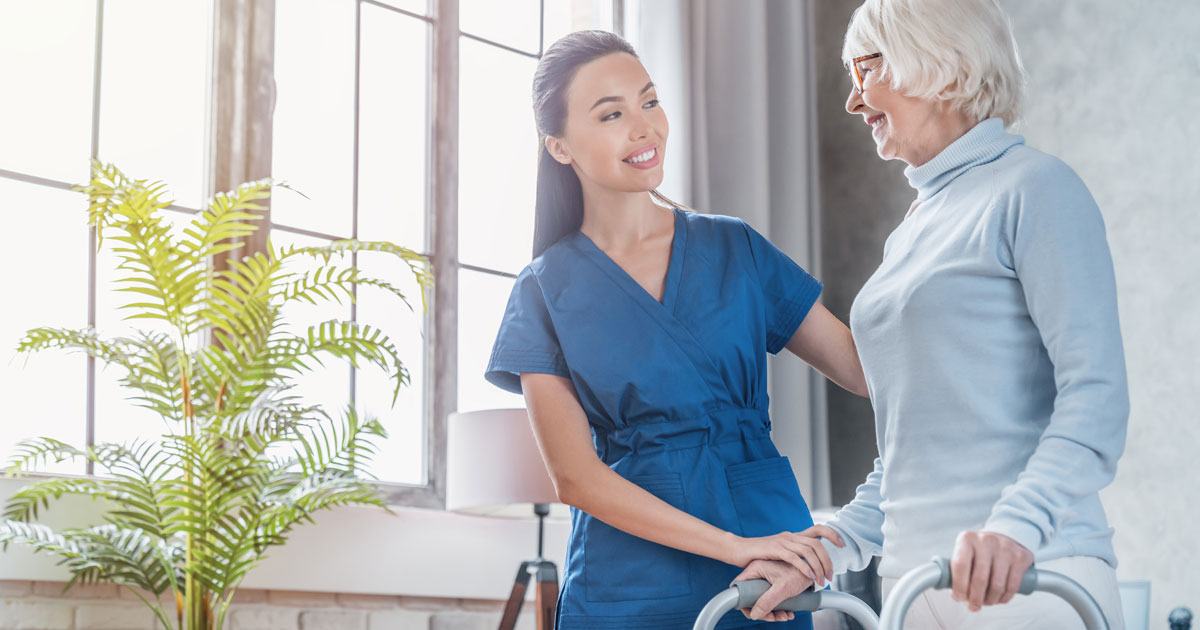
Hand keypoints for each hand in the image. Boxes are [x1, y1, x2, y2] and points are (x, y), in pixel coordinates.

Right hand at [729, 524, 844, 585]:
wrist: (738, 549)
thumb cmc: (758, 554)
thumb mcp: (779, 552)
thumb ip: (792, 554)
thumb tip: (807, 564)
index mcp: (793, 536)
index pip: (818, 529)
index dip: (833, 534)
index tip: (843, 544)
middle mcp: (790, 536)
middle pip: (817, 543)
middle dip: (828, 560)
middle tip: (831, 576)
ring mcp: (782, 541)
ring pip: (809, 550)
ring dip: (819, 567)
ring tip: (822, 580)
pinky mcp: (774, 549)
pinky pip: (794, 558)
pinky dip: (805, 567)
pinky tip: (810, 577)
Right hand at [733, 559, 814, 621]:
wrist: (816, 569)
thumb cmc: (801, 573)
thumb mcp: (783, 589)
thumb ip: (767, 602)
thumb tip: (755, 614)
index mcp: (756, 567)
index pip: (739, 586)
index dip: (742, 602)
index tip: (751, 612)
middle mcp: (759, 571)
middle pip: (751, 596)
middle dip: (763, 610)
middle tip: (774, 617)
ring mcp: (766, 576)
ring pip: (762, 598)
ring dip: (772, 611)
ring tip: (785, 615)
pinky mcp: (774, 581)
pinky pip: (770, 596)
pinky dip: (778, 606)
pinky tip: (788, 611)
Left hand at [950, 530, 1033, 611]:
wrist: (1003, 538)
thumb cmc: (979, 551)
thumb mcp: (965, 554)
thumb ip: (958, 572)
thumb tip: (958, 595)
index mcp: (967, 539)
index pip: (960, 565)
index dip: (959, 586)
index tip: (959, 598)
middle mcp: (986, 540)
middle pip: (980, 578)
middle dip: (975, 598)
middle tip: (973, 606)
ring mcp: (1005, 548)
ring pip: (997, 585)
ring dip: (990, 600)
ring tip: (986, 602)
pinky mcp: (1020, 556)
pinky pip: (1012, 585)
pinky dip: (1004, 598)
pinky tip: (998, 599)